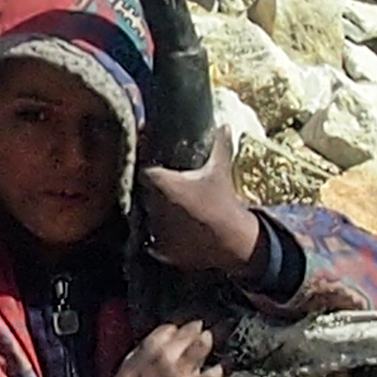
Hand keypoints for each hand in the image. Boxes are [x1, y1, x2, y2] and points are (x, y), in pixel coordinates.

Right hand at [91, 320, 223, 376]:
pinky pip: (214, 374)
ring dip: (212, 341)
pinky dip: (223, 368)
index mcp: (150, 344)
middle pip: (192, 330)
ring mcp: (180, 370)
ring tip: (221, 338)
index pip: (173, 327)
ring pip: (205, 344)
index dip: (182, 329)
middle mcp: (167, 353)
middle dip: (201, 330)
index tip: (189, 330)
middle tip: (209, 330)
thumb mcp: (131, 361)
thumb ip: (150, 349)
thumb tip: (166, 344)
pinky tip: (228, 364)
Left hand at [140, 128, 261, 275]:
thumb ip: (219, 146)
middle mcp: (154, 206)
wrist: (233, 240)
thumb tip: (224, 126)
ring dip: (155, 215)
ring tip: (174, 213)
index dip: (150, 172)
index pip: (145, 172)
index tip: (158, 172)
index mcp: (163, 184)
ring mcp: (156, 230)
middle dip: (152, 193)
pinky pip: (154, 242)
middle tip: (169, 193)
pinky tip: (175, 233)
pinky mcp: (161, 250)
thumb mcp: (221, 171)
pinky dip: (160, 239)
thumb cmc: (224, 201)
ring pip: (147, 219)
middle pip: (143, 195)